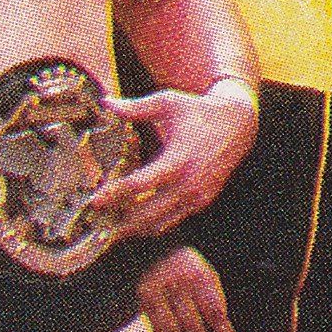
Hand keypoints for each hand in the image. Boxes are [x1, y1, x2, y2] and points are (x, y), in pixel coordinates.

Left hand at [91, 83, 258, 239]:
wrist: (237, 125)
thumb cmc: (198, 111)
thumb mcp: (168, 103)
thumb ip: (135, 108)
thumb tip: (106, 103)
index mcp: (178, 159)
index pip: (141, 184)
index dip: (115, 194)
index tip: (94, 201)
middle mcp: (188, 184)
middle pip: (147, 214)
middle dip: (120, 223)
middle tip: (97, 225)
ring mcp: (196, 197)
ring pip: (159, 224)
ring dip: (134, 229)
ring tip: (110, 229)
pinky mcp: (200, 203)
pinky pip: (171, 221)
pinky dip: (152, 224)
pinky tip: (133, 223)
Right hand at [137, 245, 240, 331]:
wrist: (155, 248)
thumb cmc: (190, 266)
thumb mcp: (207, 273)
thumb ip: (215, 296)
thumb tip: (224, 327)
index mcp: (198, 276)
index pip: (213, 309)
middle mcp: (177, 284)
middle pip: (192, 323)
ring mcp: (158, 293)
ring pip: (171, 330)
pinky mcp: (144, 300)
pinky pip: (156, 329)